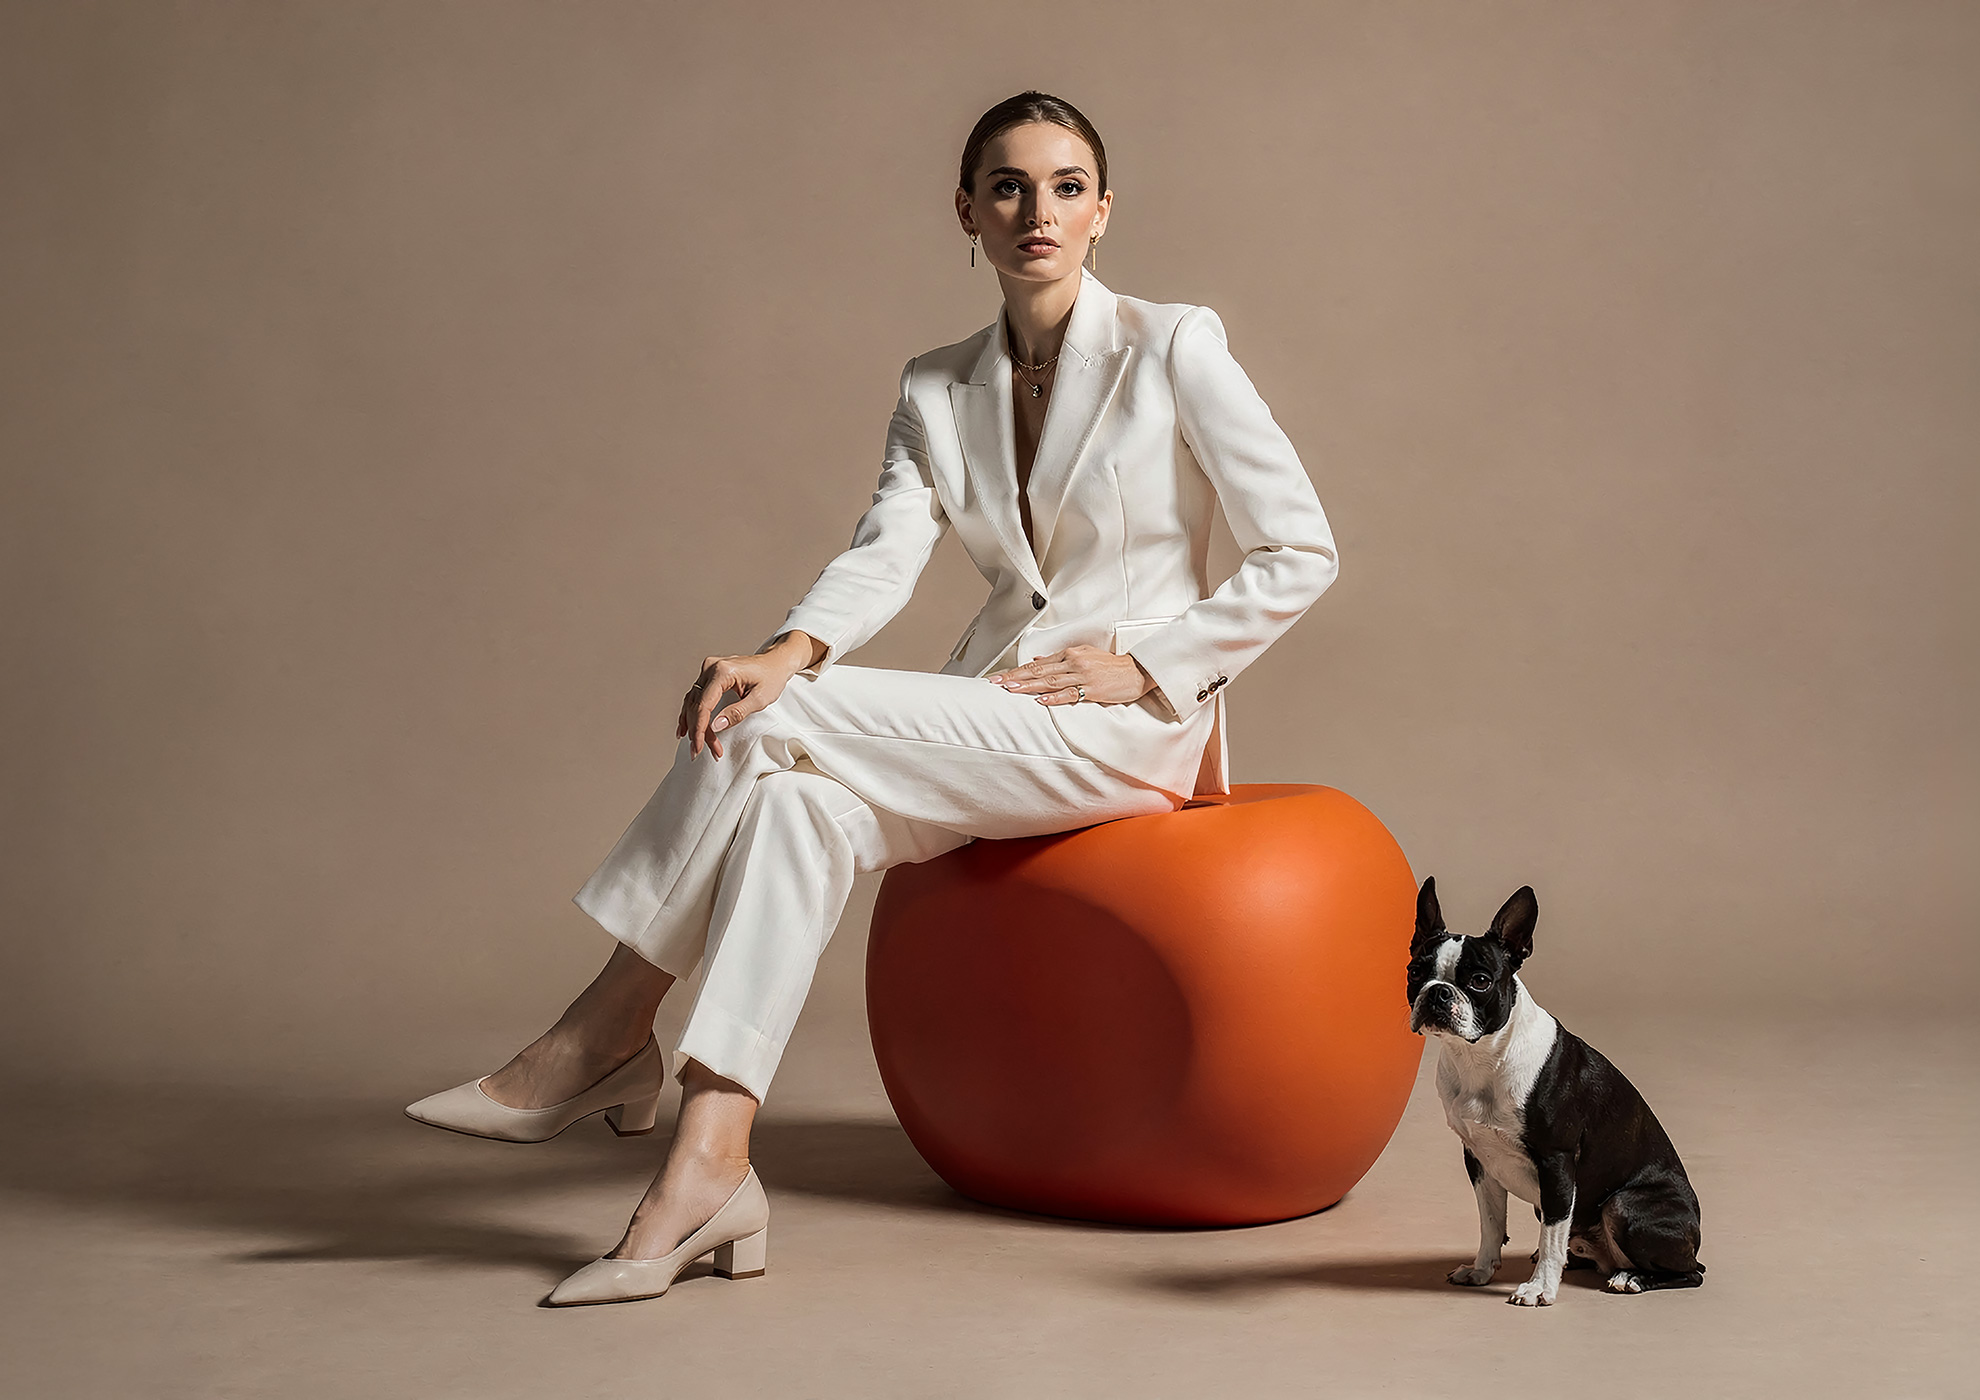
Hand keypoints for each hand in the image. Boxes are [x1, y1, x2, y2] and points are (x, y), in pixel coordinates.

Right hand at [676, 632, 819, 758]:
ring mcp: (708, 670)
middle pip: (696, 705)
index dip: (699, 729)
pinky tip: (685, 728)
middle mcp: (711, 668)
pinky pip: (695, 697)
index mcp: (723, 671)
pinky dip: (691, 714)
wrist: (775, 663)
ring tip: (696, 745)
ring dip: (694, 725)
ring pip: (693, 702)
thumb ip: (738, 713)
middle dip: (698, 731)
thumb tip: (716, 726)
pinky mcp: (709, 675)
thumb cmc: (771, 677)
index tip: (699, 746)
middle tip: (701, 750)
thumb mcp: (760, 699)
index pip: (704, 705)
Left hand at [985, 645, 1156, 706]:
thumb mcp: (1084, 655)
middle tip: (997, 683)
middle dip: (1016, 678)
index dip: (1017, 671)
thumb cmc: (1110, 665)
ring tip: (1012, 690)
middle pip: (1039, 672)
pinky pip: (1070, 694)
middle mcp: (1074, 662)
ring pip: (1050, 682)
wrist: (1135, 671)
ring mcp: (1083, 676)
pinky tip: (1041, 700)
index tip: (1001, 677)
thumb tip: (1037, 662)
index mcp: (1070, 654)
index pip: (1038, 664)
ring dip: (1029, 686)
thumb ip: (1060, 659)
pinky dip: (1054, 697)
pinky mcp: (1092, 689)